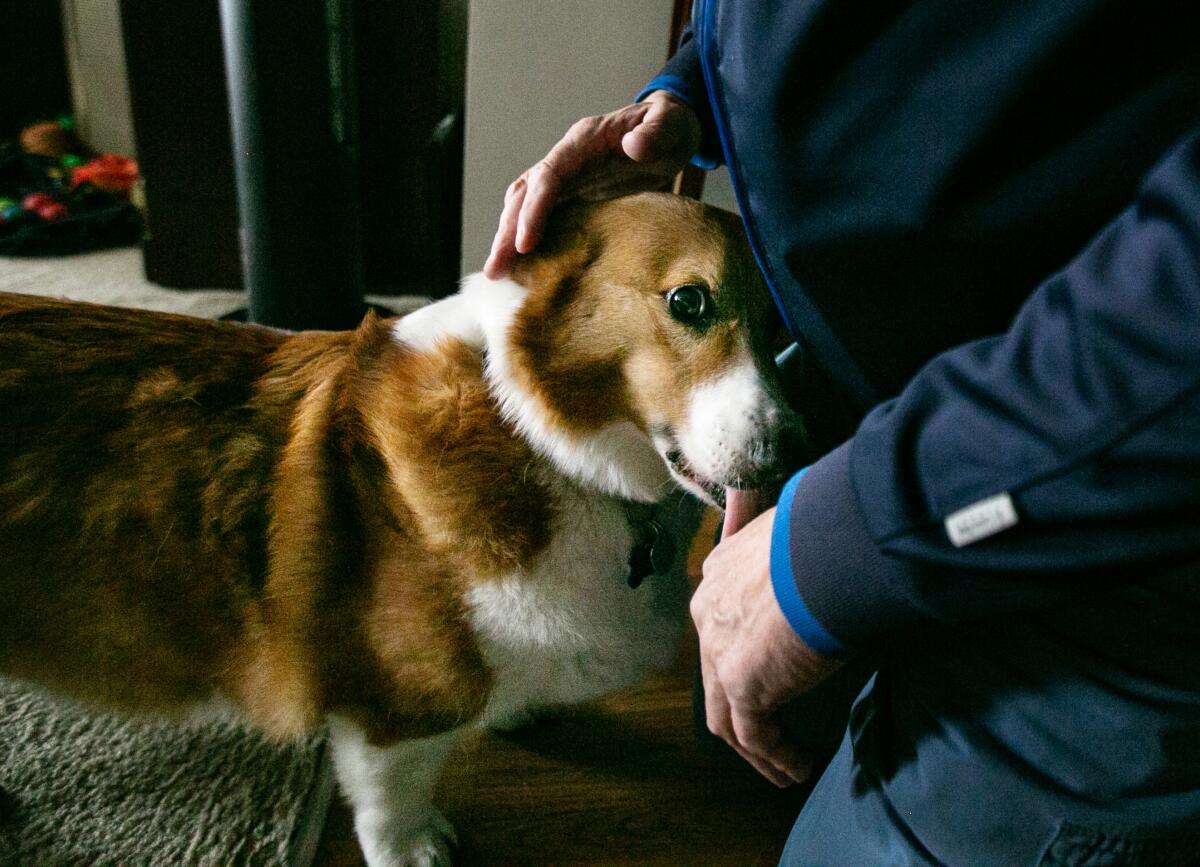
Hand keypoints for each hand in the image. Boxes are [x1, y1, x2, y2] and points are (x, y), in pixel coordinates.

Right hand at [483, 90, 700, 278]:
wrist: (670, 129)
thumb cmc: (671, 126)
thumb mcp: (672, 124)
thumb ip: (656, 133)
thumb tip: (635, 146)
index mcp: (584, 141)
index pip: (549, 176)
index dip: (534, 209)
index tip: (525, 242)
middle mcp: (566, 158)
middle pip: (525, 193)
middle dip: (507, 231)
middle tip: (495, 269)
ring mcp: (567, 176)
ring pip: (525, 205)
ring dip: (508, 238)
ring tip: (497, 273)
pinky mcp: (574, 194)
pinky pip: (542, 216)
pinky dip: (526, 238)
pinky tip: (523, 266)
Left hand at [693, 507, 843, 786]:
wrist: (826, 547)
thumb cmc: (826, 533)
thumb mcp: (801, 536)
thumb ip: (799, 555)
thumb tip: (832, 553)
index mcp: (720, 571)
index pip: (722, 620)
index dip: (741, 650)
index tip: (772, 671)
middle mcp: (709, 608)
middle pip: (714, 671)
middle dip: (740, 704)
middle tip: (771, 728)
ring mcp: (718, 649)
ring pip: (725, 712)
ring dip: (753, 745)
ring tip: (782, 766)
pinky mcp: (740, 683)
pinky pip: (752, 734)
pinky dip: (774, 757)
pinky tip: (797, 768)